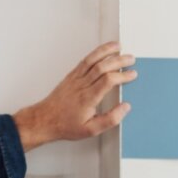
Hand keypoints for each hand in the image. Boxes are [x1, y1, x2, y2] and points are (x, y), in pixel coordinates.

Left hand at [12, 42, 135, 150]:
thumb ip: (110, 119)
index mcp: (88, 98)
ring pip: (93, 60)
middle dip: (119, 61)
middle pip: (103, 67)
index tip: (132, 74)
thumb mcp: (91, 130)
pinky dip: (95, 53)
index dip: (122, 75)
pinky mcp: (71, 76)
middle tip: (131, 59)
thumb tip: (125, 108)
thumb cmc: (66, 125)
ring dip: (107, 51)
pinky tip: (102, 51)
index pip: (108, 80)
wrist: (45, 120)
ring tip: (119, 46)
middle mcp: (82, 85)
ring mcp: (76, 78)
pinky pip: (85, 61)